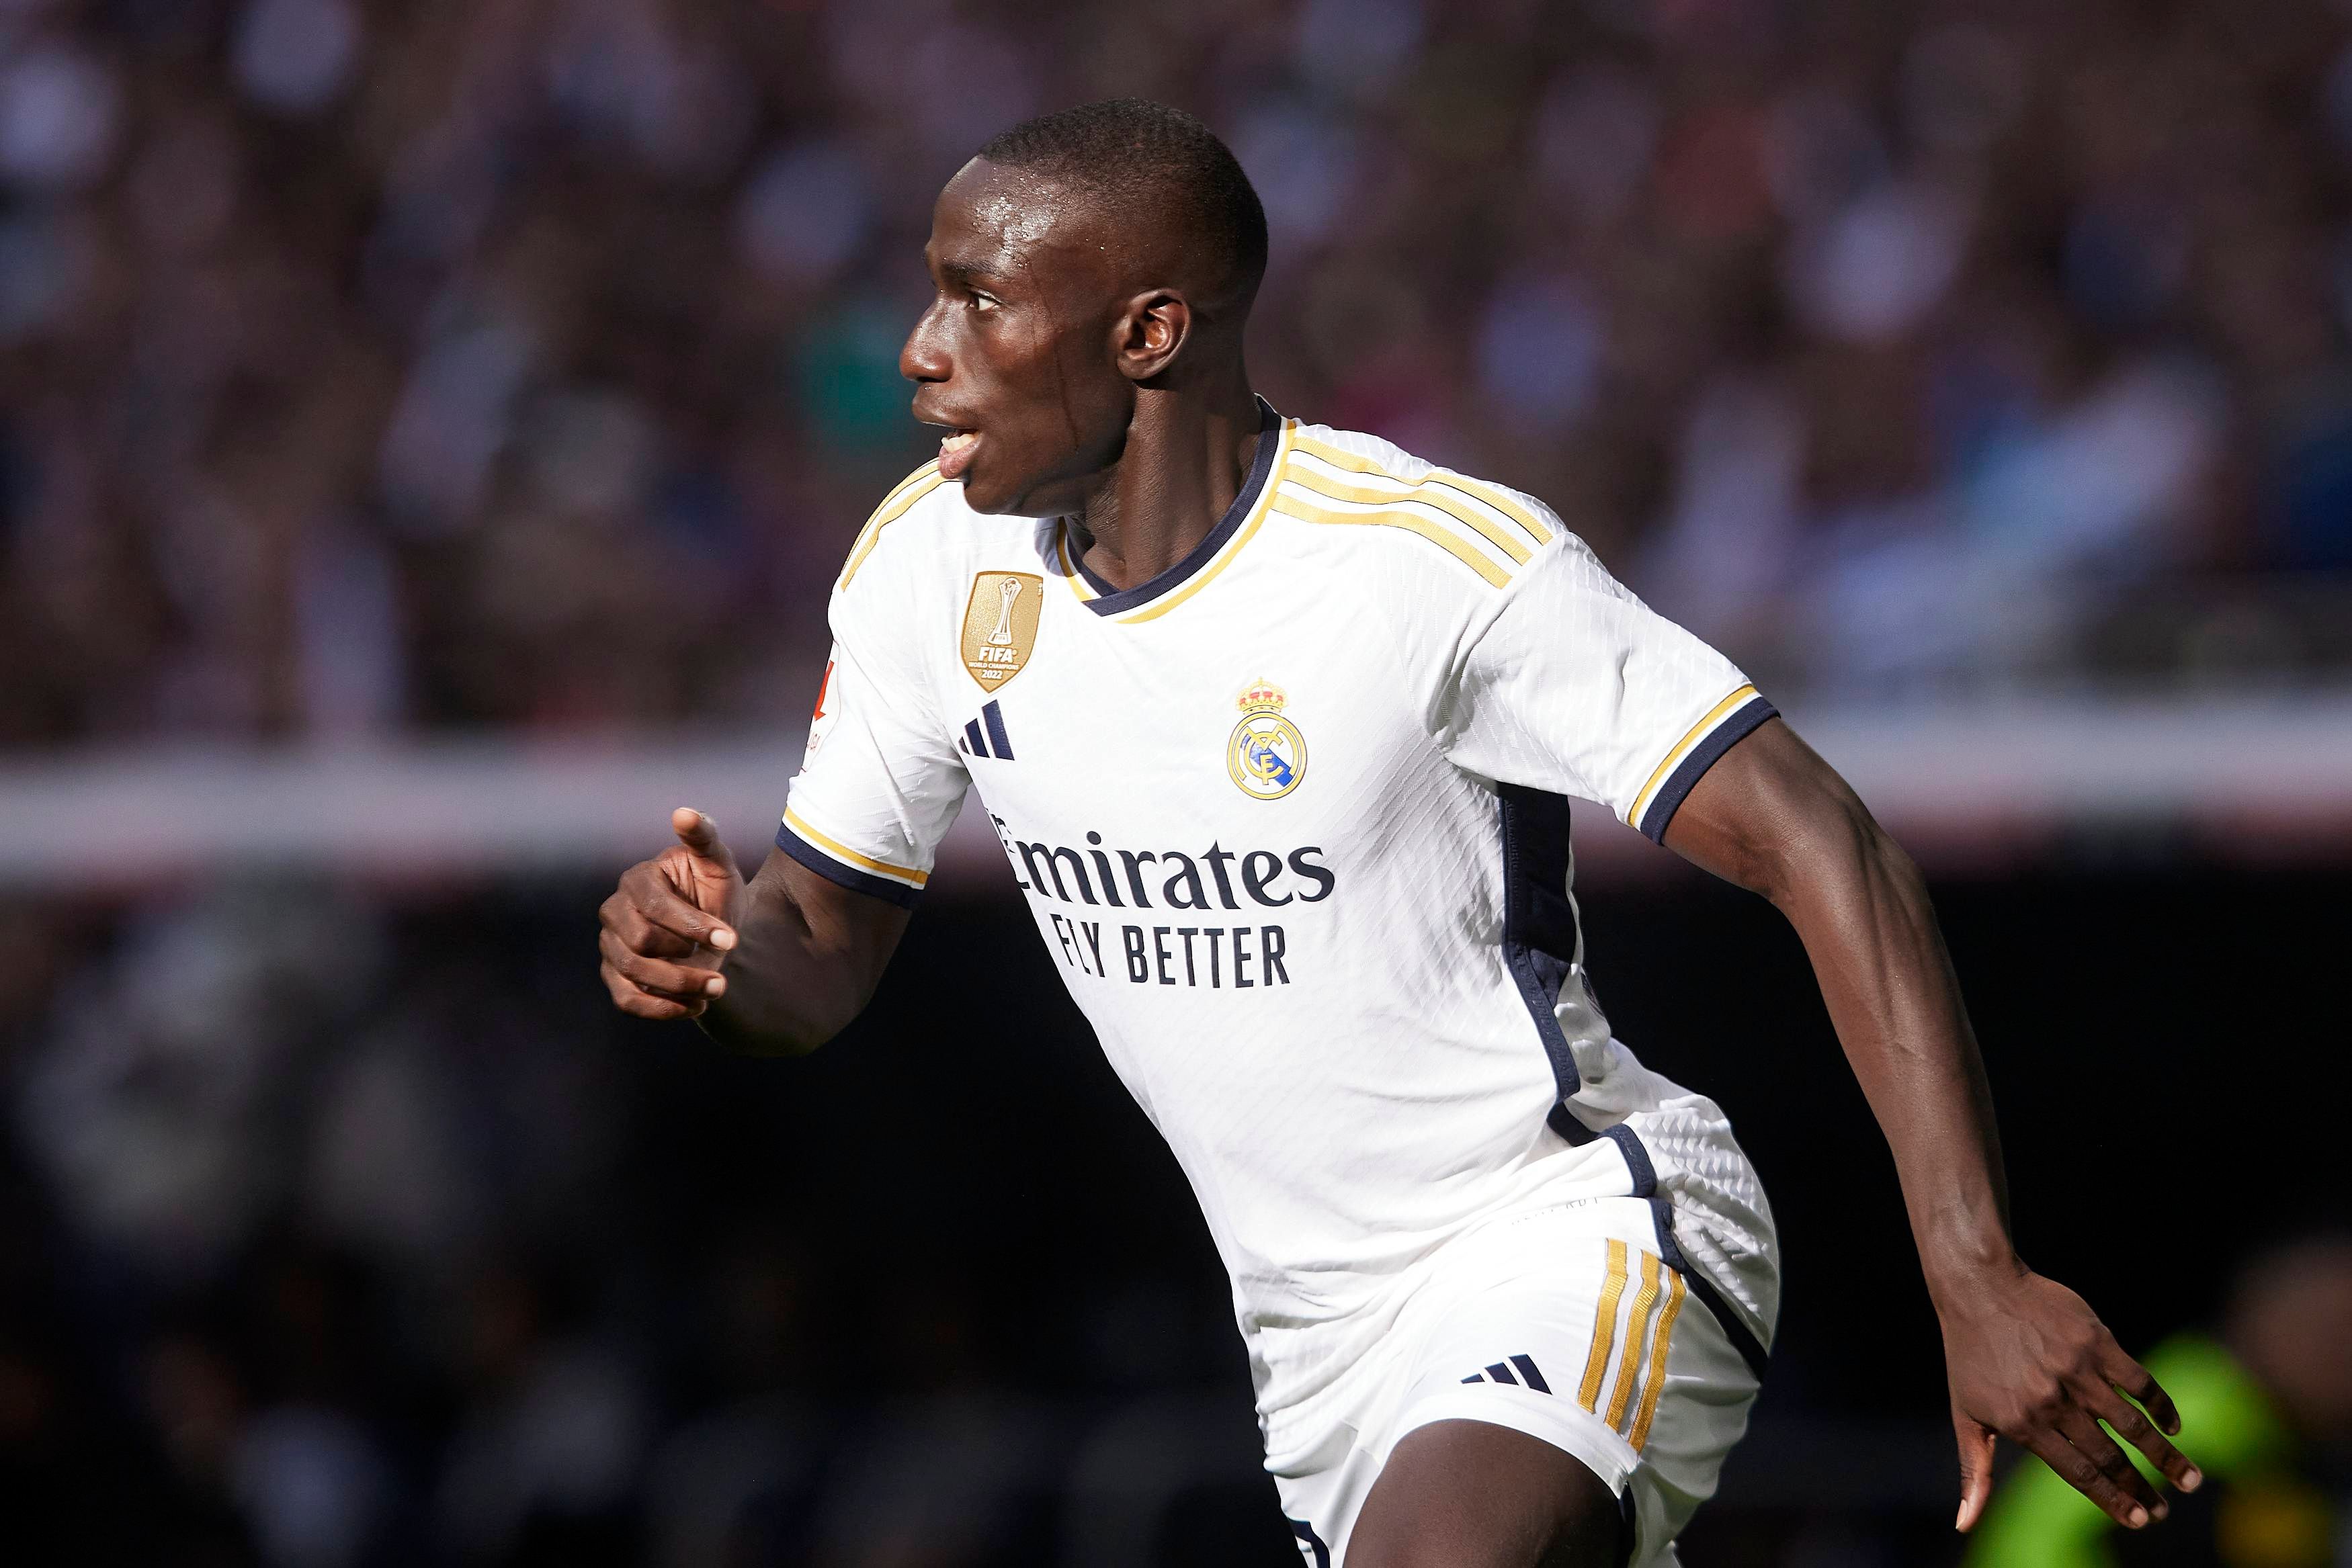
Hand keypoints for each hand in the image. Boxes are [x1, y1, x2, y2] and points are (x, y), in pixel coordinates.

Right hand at [598, 808, 745, 1019]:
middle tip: (725, 966)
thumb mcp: (718, 864)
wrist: (714, 930)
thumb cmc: (714, 892)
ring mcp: (610, 945)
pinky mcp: (615, 976)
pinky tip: (696, 1006)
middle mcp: (614, 911)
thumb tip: (684, 812)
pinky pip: (627, 1001)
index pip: (656, 907)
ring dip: (681, 986)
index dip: (694, 925)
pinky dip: (662, 1009)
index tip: (731, 939)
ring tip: (718, 988)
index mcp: (636, 880)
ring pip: (634, 975)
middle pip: (640, 944)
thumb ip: (704, 838)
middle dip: (687, 960)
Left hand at [1943, 1265, 2200, 1532]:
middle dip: (2142, 1488)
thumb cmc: (1970, 1354)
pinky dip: (2162, 1406)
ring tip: (2190, 1480)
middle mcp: (2054, 1401)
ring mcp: (2079, 1371)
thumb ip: (1974, 1471)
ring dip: (2166, 1456)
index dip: (2112, 1501)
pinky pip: (2140, 1381)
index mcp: (2025, 1424)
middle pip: (2110, 1456)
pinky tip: (2174, 1425)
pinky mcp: (2098, 1342)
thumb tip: (1964, 1525)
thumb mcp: (1964, 1414)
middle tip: (2164, 1511)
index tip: (2139, 1521)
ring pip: (2133, 1425)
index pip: (2079, 1473)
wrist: (1978, 1288)